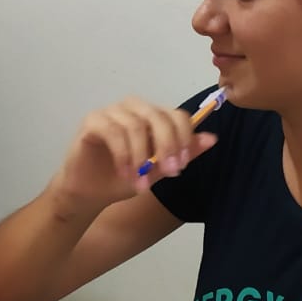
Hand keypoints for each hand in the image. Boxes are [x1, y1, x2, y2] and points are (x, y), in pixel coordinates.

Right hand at [49, 97, 216, 212]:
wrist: (89, 193)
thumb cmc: (122, 179)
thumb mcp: (158, 170)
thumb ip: (183, 154)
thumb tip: (212, 138)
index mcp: (151, 116)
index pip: (176, 115)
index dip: (184, 138)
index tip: (182, 166)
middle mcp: (133, 108)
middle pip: (158, 116)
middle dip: (168, 146)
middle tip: (170, 173)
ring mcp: (111, 111)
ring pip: (136, 125)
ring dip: (142, 157)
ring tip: (141, 182)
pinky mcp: (92, 120)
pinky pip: (113, 132)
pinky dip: (123, 156)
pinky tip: (125, 174)